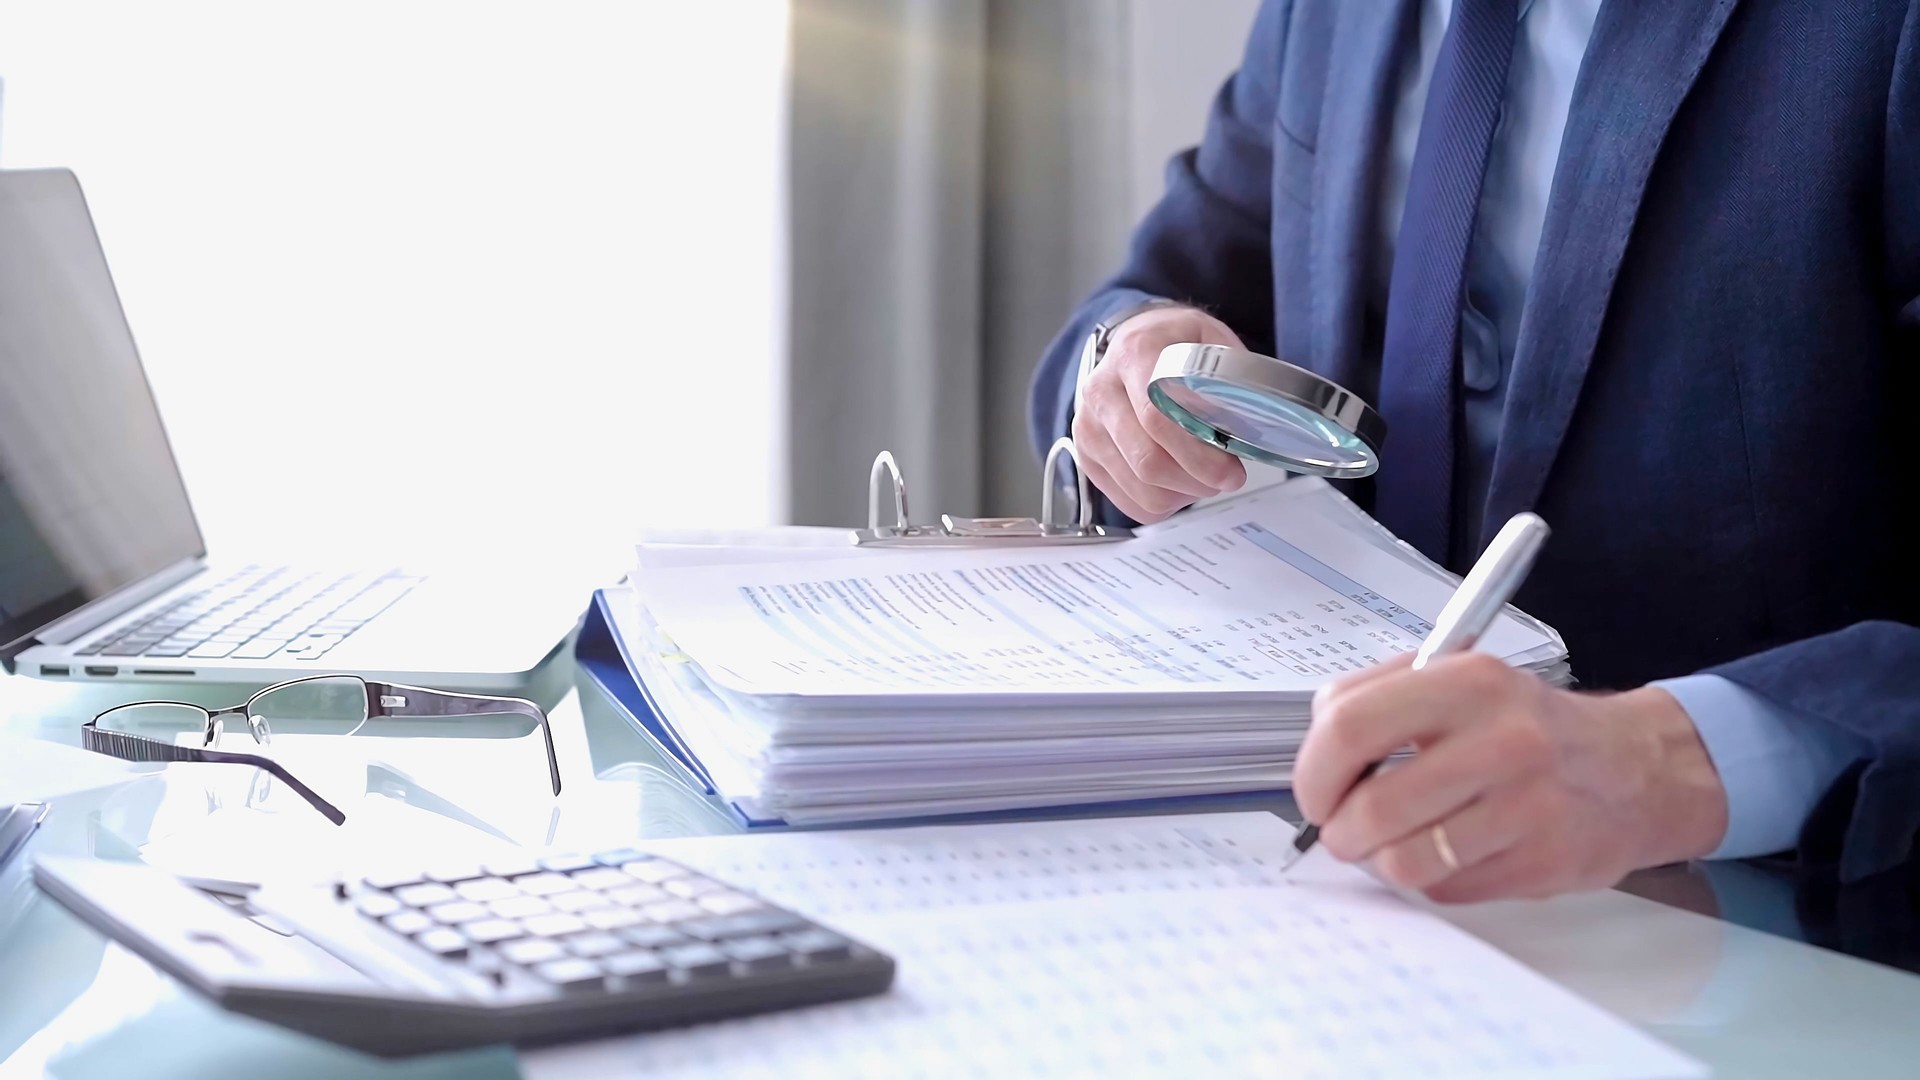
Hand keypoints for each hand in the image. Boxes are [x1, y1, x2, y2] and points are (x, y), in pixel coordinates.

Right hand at [1072, 305, 1248, 522]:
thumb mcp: (1210, 340)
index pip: (1156, 417)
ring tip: (1204, 478)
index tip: (1230, 470)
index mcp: (1133, 354)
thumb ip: (1227, 376)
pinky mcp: (1087, 457)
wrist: (1133, 343)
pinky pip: (1131, 503)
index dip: (1197, 454)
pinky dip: (1165, 503)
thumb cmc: (1176, 345)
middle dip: (1196, 480)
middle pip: (1148, 460)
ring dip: (1183, 494)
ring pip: (1142, 488)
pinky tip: (1180, 483)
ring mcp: (1088, 427)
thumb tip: (1244, 425)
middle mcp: (1101, 391)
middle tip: (1227, 478)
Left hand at [1292, 654, 1729, 902]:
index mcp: (1467, 682)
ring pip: (1405, 860)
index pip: (1350, 725)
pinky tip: (1453, 851)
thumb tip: (1317, 754)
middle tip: (1344, 830)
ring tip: (1395, 842)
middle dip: (1341, 831)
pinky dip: (1432, 878)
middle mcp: (1502, 740)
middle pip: (1373, 807)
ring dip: (1383, 861)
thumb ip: (1377, 699)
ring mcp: (1527, 807)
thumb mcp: (1457, 679)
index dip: (1313, 770)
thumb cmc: (1526, 724)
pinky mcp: (1542, 863)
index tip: (1314, 792)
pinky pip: (1446, 889)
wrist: (1637, 768)